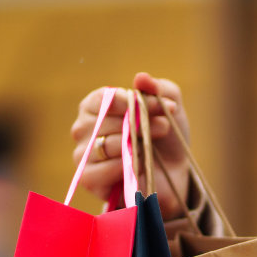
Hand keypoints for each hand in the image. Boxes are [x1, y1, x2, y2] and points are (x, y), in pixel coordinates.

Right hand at [69, 72, 191, 215]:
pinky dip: (125, 168)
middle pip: (106, 121)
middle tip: (164, 127)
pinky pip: (102, 169)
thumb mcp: (170, 109)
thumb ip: (160, 89)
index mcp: (96, 106)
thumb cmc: (166, 137)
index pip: (105, 98)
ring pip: (107, 144)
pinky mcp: (88, 178)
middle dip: (141, 124)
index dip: (134, 102)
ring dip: (136, 146)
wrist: (174, 174)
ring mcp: (83, 153)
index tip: (162, 106)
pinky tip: (139, 166)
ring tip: (151, 148)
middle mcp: (83, 128)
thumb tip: (141, 78)